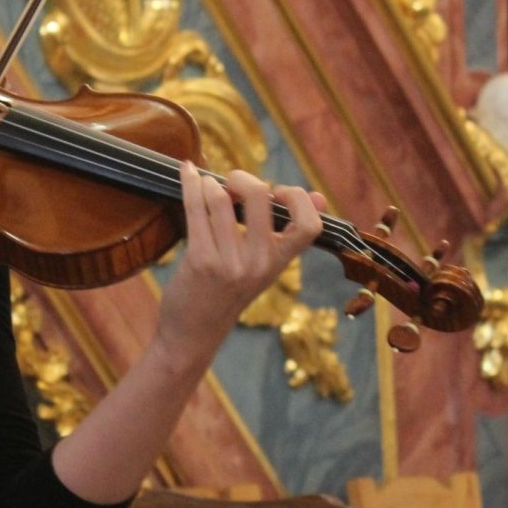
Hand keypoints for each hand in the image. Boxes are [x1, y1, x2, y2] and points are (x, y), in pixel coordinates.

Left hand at [154, 163, 324, 360]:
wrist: (195, 332)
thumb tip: (320, 197)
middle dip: (242, 178)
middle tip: (231, 183)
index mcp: (279, 262)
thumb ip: (287, 232)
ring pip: (220, 199)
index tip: (279, 192)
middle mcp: (258, 263)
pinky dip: (190, 184)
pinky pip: (196, 208)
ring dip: (209, 183)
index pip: (309, 226)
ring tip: (206, 185)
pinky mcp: (200, 260)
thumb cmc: (229, 292)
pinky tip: (187, 174)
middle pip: (260, 197)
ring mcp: (229, 262)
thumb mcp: (264, 266)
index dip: (298, 198)